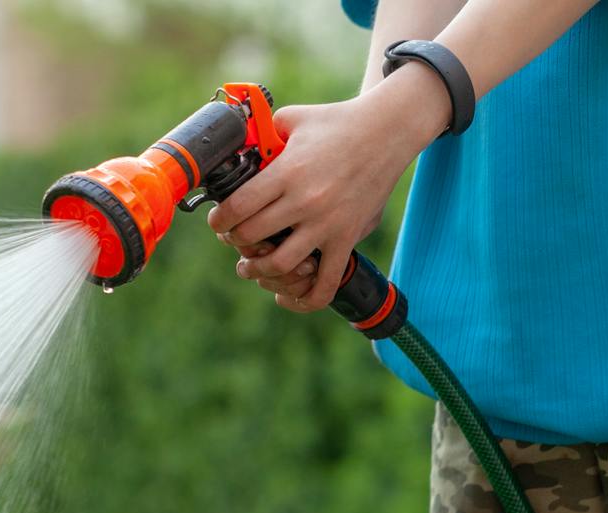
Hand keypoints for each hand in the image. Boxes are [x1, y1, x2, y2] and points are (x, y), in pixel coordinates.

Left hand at [205, 64, 448, 311]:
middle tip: (233, 237)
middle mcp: (306, 201)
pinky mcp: (347, 239)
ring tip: (250, 266)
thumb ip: (260, 132)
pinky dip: (303, 299)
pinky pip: (325, 283)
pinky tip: (285, 297)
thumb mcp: (292, 119)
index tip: (219, 220)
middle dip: (235, 240)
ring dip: (258, 270)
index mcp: (288, 171)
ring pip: (280, 265)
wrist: (388, 131)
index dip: (220, 219)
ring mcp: (328, 224)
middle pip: (252, 237)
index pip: (238, 207)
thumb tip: (234, 145)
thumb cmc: (336, 123)